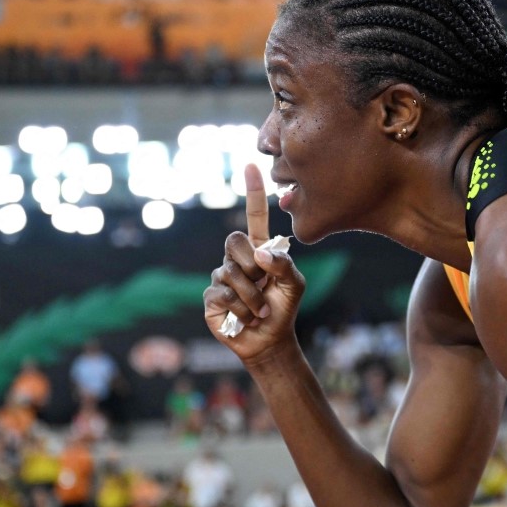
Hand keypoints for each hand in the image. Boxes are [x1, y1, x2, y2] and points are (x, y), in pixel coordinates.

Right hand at [203, 163, 305, 363]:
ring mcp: (221, 277)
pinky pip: (223, 294)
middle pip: (233, 240)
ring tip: (261, 310)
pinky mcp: (211, 298)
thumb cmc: (283, 308)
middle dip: (252, 264)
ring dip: (252, 296)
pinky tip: (246, 318)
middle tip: (264, 285)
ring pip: (230, 272)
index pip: (253, 216)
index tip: (251, 165)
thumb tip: (259, 254)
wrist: (270, 340)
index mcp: (259, 250)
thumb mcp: (295, 285)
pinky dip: (241, 308)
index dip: (252, 192)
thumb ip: (285, 265)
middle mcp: (237, 259)